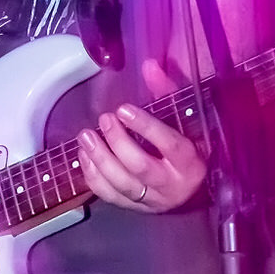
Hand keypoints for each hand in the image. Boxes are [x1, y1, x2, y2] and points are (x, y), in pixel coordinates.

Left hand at [77, 58, 206, 214]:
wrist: (190, 189)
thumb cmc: (187, 147)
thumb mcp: (184, 119)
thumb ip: (167, 92)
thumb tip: (149, 65)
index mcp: (189, 161)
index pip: (169, 144)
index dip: (145, 127)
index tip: (123, 110)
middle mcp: (171, 184)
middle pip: (140, 166)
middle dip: (117, 142)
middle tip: (103, 120)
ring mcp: (151, 199)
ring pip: (122, 184)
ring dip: (99, 159)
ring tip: (85, 136)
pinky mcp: (134, 207)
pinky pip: (110, 196)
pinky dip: (93, 176)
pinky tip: (84, 156)